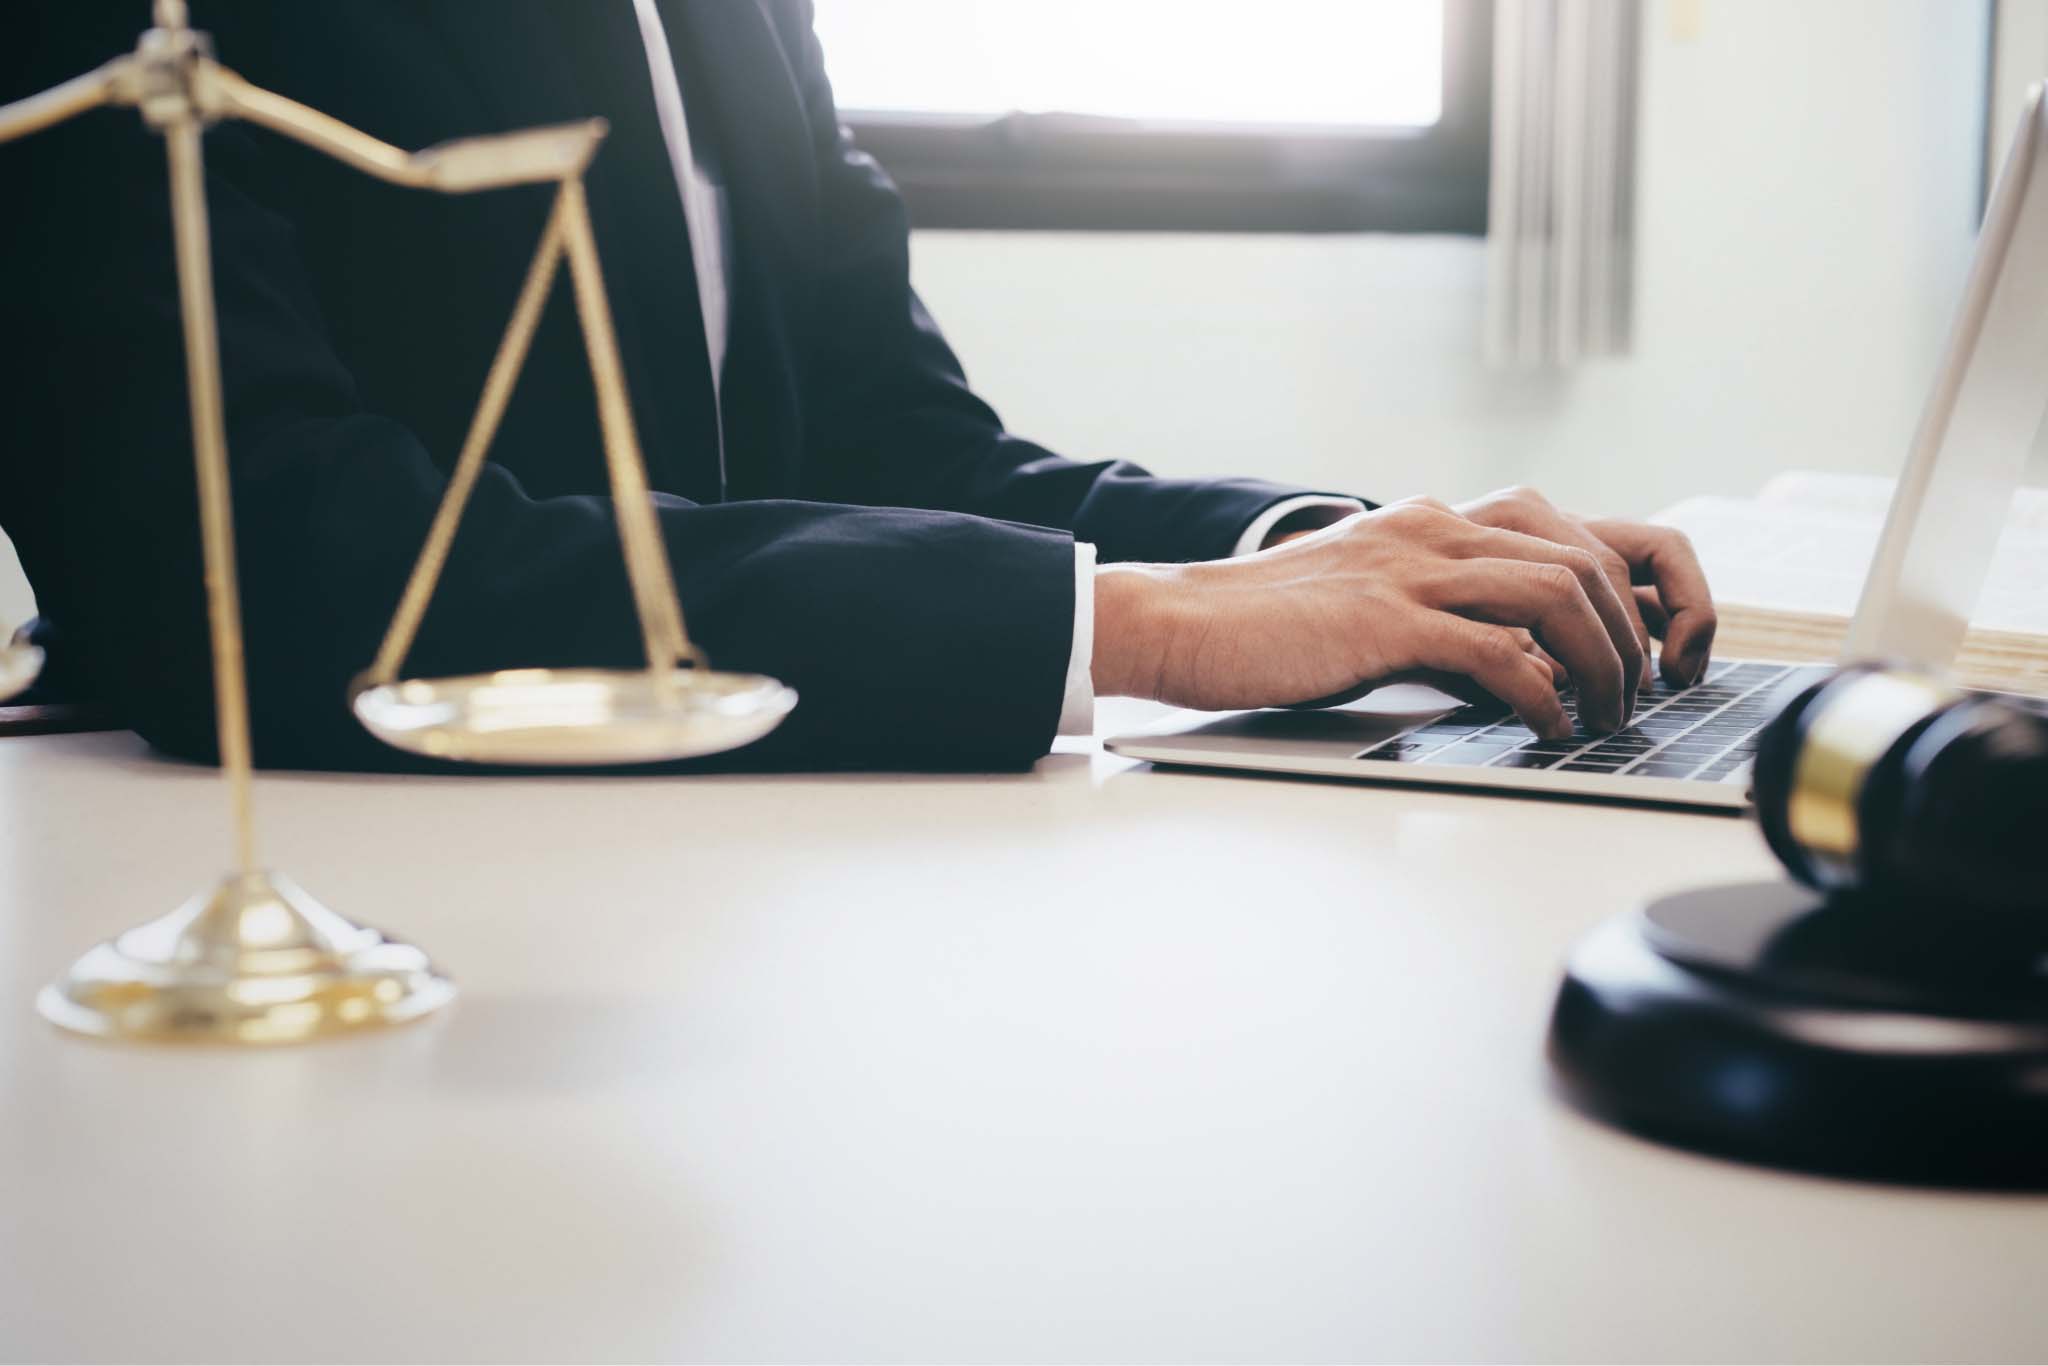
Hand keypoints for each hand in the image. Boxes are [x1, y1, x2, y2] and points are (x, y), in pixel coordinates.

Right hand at [1093, 491, 1715, 738]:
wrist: (1181, 620)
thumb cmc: (1267, 625)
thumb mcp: (1372, 602)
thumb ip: (1444, 615)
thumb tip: (1518, 670)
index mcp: (1436, 520)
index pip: (1573, 530)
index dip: (1633, 587)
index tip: (1646, 649)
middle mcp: (1436, 528)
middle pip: (1586, 559)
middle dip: (1634, 633)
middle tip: (1638, 694)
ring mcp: (1413, 569)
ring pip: (1561, 594)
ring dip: (1603, 663)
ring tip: (1606, 715)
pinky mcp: (1388, 621)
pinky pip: (1501, 653)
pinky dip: (1543, 696)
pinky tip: (1548, 728)